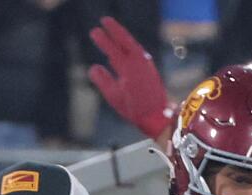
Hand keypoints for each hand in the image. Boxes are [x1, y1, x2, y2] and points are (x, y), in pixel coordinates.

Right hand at [87, 16, 171, 140]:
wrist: (158, 116)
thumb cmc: (135, 109)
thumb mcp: (114, 97)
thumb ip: (103, 81)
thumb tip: (93, 68)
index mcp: (128, 69)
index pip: (113, 50)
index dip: (103, 40)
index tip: (94, 31)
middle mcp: (139, 63)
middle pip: (126, 40)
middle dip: (115, 29)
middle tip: (104, 20)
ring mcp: (146, 64)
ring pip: (133, 45)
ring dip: (123, 36)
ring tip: (113, 30)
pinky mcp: (150, 68)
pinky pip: (138, 52)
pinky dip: (130, 46)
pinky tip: (125, 48)